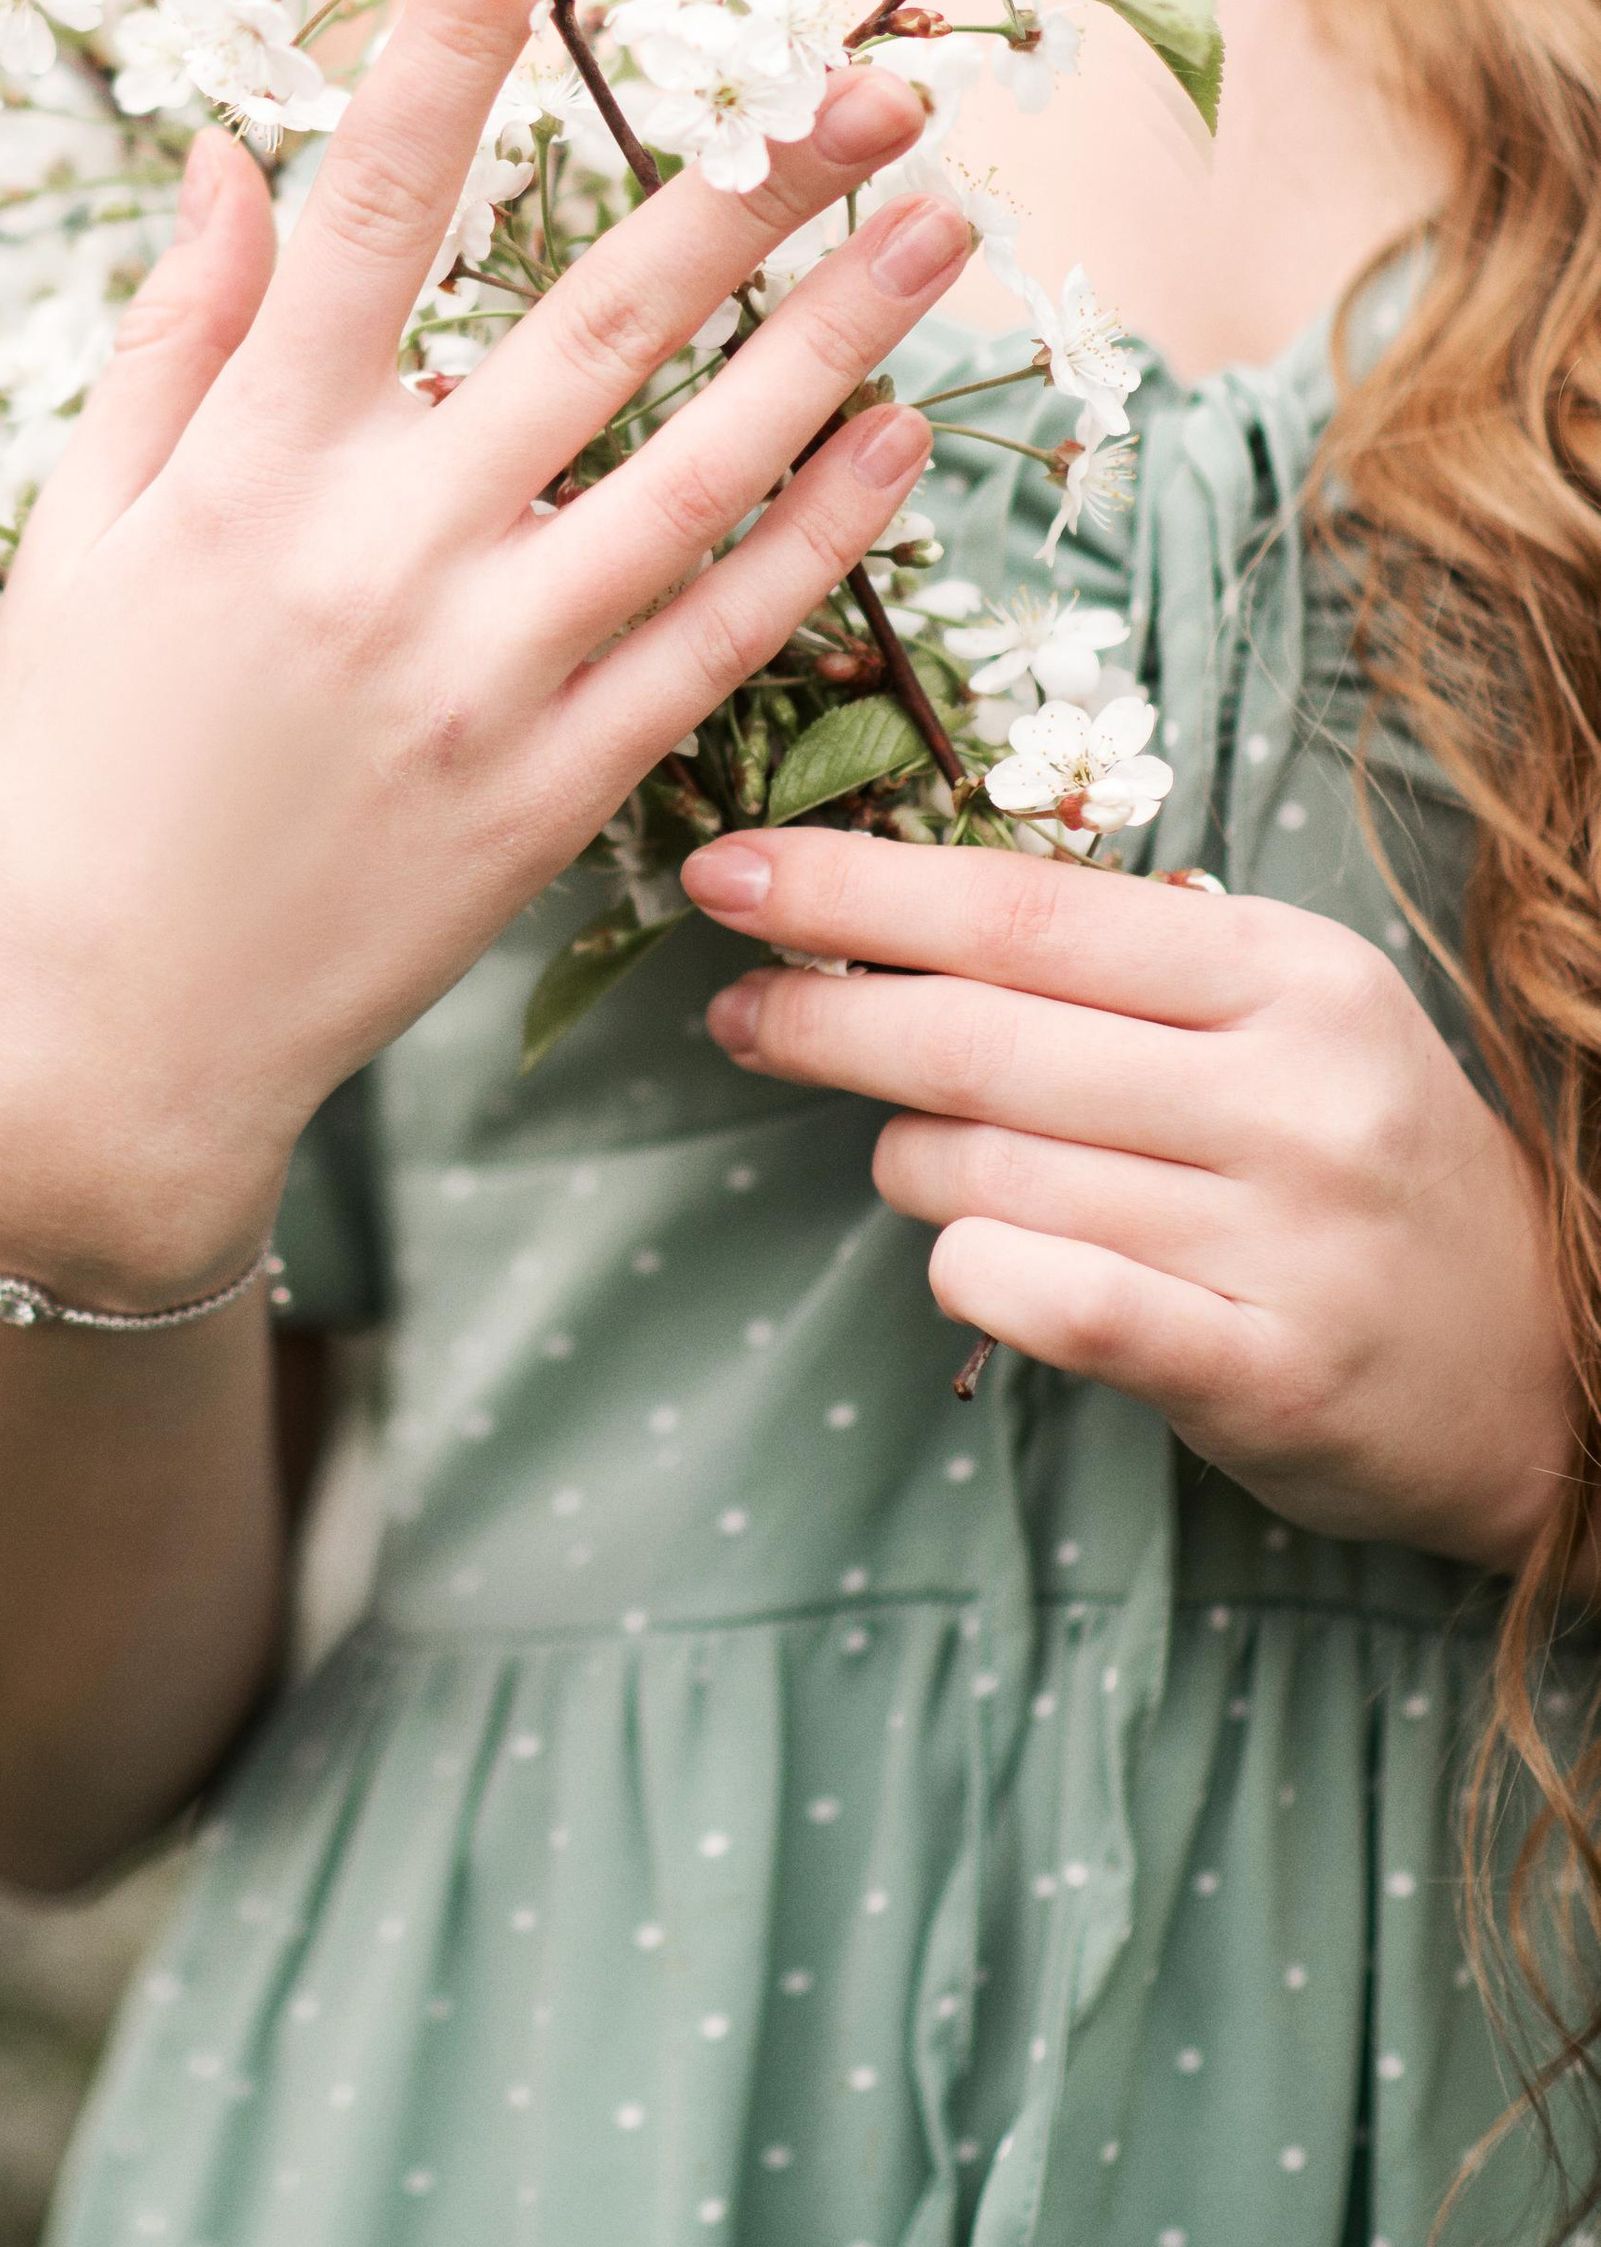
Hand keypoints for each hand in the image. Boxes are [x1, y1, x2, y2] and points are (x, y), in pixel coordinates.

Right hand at [0, 0, 968, 1308]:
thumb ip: (170, 338)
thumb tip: (237, 153)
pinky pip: (724, 639)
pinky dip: (824, 533)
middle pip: (598, 321)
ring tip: (950, 223)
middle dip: (748, 178)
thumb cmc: (71, 765)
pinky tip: (906, 434)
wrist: (106, 1037)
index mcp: (247, 465)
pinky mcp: (560, 791)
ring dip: (838, 336)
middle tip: (876, 68)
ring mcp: (488, 676)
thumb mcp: (77, 535)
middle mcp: (382, 551)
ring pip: (703, 470)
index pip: (369, 205)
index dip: (456, 46)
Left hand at [682, 828, 1578, 1575]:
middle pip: (979, 1036)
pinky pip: (1049, 1300)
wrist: (1545, 1360)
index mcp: (1289, 971)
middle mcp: (1292, 1095)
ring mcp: (1283, 1240)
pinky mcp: (1262, 1374)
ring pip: (985, 1174)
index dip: (853, 888)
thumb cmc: (1355, 1158)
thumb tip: (873, 921)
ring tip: (913, 1155)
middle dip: (819, 1015)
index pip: (1024, 910)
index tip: (728, 872)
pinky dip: (970, 1271)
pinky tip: (965, 1256)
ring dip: (903, 1161)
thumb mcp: (1274, 1019)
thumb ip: (1103, 969)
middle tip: (732, 1009)